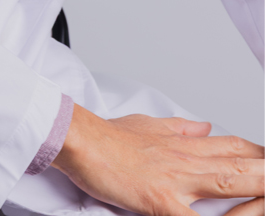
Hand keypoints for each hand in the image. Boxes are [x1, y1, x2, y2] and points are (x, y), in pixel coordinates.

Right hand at [50, 103, 263, 215]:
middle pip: (240, 165)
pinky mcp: (161, 201)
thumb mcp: (148, 125)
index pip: (232, 146)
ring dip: (254, 190)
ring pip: (228, 184)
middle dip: (264, 171)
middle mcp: (186, 159)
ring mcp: (176, 180)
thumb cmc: (107, 137)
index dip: (257, 152)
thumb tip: (206, 126)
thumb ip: (180, 128)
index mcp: (183, 144)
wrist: (81, 139)